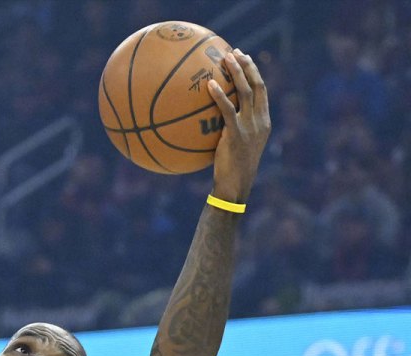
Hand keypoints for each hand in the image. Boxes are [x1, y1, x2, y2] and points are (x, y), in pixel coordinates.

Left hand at [208, 49, 270, 202]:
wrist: (235, 186)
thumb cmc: (231, 168)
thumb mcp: (235, 145)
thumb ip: (231, 128)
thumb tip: (211, 118)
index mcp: (263, 121)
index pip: (262, 91)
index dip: (254, 73)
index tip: (244, 59)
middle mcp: (261, 121)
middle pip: (257, 86)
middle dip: (247, 66)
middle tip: (235, 52)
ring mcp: (251, 126)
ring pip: (246, 92)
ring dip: (236, 73)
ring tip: (225, 59)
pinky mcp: (237, 134)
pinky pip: (227, 109)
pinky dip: (219, 95)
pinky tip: (208, 85)